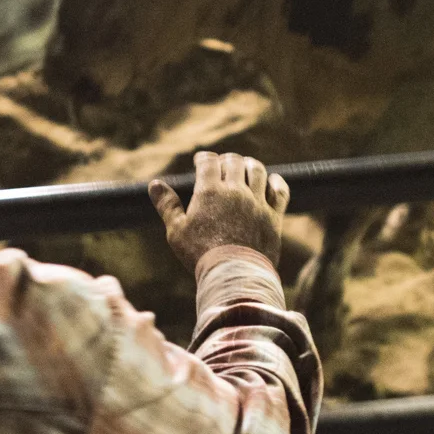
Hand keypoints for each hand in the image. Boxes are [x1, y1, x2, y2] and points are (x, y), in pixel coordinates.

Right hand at [150, 151, 291, 268]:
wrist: (233, 275)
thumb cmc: (200, 254)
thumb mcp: (176, 231)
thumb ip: (167, 205)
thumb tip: (154, 184)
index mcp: (209, 191)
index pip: (208, 161)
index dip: (203, 159)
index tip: (200, 162)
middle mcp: (235, 191)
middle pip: (233, 161)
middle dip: (225, 160)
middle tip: (221, 166)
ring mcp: (256, 202)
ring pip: (256, 170)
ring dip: (249, 165)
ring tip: (244, 169)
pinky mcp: (273, 216)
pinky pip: (279, 191)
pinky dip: (276, 182)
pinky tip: (272, 180)